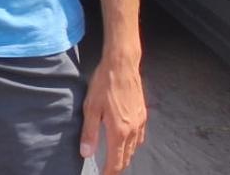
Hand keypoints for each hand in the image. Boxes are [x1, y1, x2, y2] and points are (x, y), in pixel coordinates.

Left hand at [80, 54, 146, 173]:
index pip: (116, 161)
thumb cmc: (104, 84)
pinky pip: (139, 137)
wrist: (122, 66)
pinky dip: (132, 145)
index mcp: (119, 131)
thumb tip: (86, 153)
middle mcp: (133, 130)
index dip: (108, 172)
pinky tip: (125, 141)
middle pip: (127, 157)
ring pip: (134, 148)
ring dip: (125, 157)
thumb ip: (89, 133)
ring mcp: (140, 122)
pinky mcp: (143, 115)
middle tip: (107, 170)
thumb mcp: (90, 108)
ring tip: (114, 159)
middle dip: (117, 167)